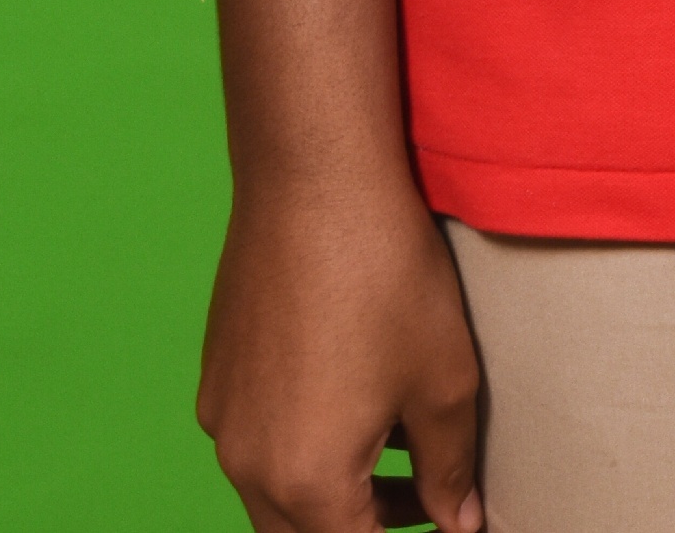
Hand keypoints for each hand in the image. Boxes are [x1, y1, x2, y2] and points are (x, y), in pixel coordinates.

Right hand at [197, 174, 484, 532]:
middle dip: (362, 528)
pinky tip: (352, 393)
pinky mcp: (216, 373)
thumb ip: (449, 470)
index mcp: (307, 481)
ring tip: (397, 445)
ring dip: (331, 490)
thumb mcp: (444, 380)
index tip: (440, 518)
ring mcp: (223, 418)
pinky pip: (255, 440)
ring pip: (274, 493)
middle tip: (422, 499)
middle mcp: (248, 462)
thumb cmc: (384, 274)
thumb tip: (457, 523)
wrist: (314, 177)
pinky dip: (300, 443)